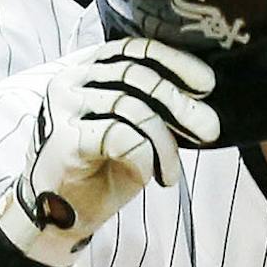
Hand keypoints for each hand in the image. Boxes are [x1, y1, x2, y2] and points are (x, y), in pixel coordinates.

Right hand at [0, 39, 219, 265]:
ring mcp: (64, 107)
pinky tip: (150, 176)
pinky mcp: (65, 139)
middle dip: (180, 103)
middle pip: (136, 76)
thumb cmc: (98, 170)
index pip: (135, 49)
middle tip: (210, 129)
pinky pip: (120, 137)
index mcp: (88, 70)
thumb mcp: (133, 131)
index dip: (174, 62)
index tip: (207, 85)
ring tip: (171, 171)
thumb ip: (154, 108)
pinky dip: (144, 157)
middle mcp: (71, 80)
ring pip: (132, 107)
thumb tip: (200, 98)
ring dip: (164, 142)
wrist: (56, 216)